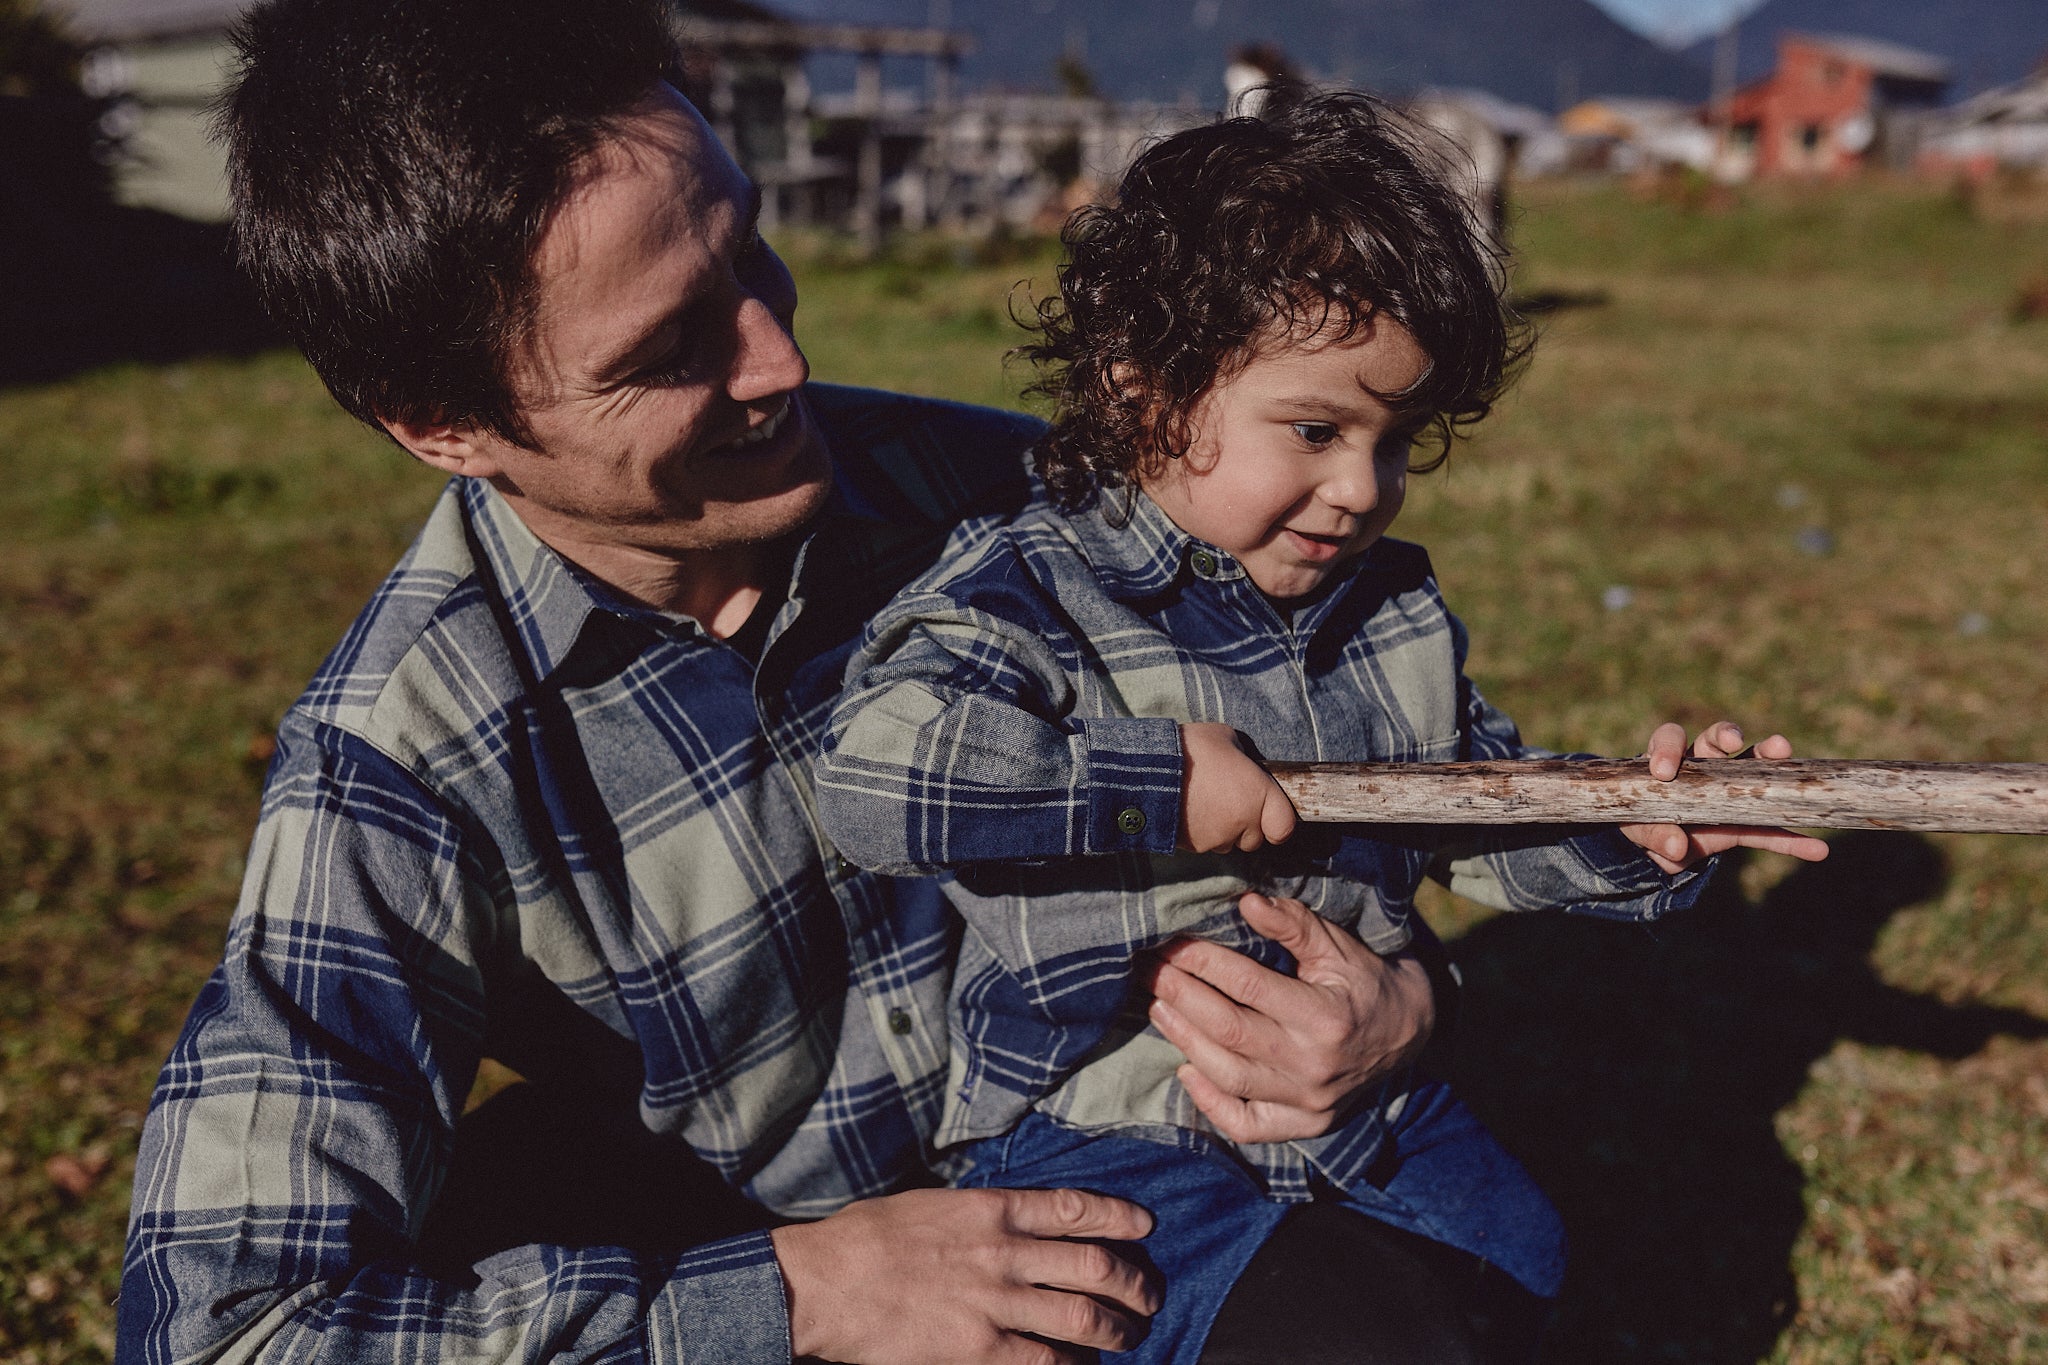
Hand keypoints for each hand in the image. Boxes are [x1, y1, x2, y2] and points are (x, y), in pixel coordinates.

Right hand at [770, 1186, 1158, 1363]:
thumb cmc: (865, 1239)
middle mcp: (1003, 1253)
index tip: (1143, 1226)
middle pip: (1094, 1265)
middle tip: (1146, 1295)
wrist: (824, 1284)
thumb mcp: (929, 1205)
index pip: (1074, 1208)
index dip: (1118, 1217)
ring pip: (1082, 1316)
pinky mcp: (978, 1350)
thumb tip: (1011, 1222)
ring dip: (1116, 1329)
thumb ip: (977, 1214)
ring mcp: (994, 1304)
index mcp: (990, 1209)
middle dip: (1132, 1282)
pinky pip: (1046, 1361)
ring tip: (1127, 1335)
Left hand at [1140, 892, 1433, 1143]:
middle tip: (1150, 972)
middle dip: (1181, 997)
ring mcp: (1308, 1102)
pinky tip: (1186, 1071)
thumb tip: (1247, 901)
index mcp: (1326, 1016)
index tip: (1174, 944)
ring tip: (1157, 1008)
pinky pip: (1246, 1125)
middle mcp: (1314, 1065)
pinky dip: (1210, 1103)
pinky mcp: (1304, 1124)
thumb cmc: (1365, 981)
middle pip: (1229, 1031)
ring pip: (1230, 1076)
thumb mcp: (1338, 947)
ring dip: (1185, 1041)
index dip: (1204, 962)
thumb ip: (1294, 925)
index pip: (1249, 986)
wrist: (1410, 1032)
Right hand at [1179, 723, 1296, 852]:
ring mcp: (1218, 837)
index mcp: (1258, 793)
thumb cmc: (1190, 749)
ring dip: (1224, 830)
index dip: (1278, 822)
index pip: (1284, 826)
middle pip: (1256, 838)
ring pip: (1229, 843)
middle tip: (1229, 801)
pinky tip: (1190, 811)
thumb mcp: (1225, 737)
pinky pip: (1207, 844)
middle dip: (1246, 825)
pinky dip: (1202, 833)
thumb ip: (1243, 755)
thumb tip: (1245, 762)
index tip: (1270, 814)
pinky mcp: (1195, 846)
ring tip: (1205, 804)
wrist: (1147, 772)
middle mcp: (1243, 820)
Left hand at [1621, 720, 1831, 873]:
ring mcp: (1729, 793)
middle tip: (1734, 740)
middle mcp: (1704, 767)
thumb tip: (1678, 847)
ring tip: (1785, 754)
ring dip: (1771, 762)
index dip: (1667, 749)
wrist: (1657, 848)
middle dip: (1727, 734)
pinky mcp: (1742, 825)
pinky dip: (1791, 841)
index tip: (1663, 771)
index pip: (1669, 739)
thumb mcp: (1638, 829)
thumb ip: (1654, 834)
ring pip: (1753, 770)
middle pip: (1718, 740)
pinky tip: (1817, 849)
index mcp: (1671, 761)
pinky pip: (1769, 831)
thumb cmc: (1641, 822)